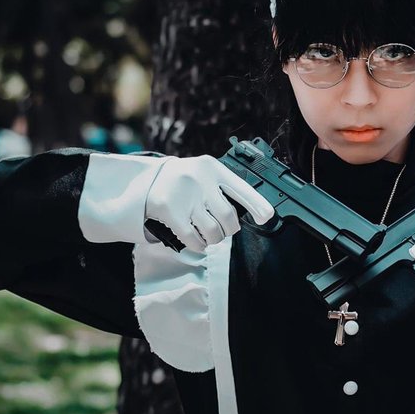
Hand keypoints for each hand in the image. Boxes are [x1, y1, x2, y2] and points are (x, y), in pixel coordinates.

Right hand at [145, 155, 274, 251]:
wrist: (148, 179)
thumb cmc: (185, 180)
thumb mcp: (205, 174)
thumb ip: (225, 189)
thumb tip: (256, 212)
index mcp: (212, 168)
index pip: (240, 187)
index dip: (257, 204)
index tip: (266, 216)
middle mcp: (199, 179)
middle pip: (228, 215)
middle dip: (229, 228)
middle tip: (224, 229)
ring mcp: (184, 196)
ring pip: (212, 230)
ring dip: (215, 239)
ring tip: (210, 235)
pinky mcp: (168, 211)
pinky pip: (193, 238)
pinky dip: (199, 245)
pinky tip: (198, 241)